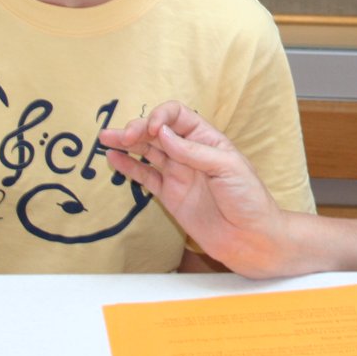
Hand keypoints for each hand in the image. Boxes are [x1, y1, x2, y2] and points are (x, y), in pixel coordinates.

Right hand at [100, 101, 289, 275]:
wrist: (250, 239)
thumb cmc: (248, 199)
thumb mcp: (227, 168)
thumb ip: (193, 151)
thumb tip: (161, 133)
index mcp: (208, 139)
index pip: (178, 116)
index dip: (161, 116)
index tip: (152, 129)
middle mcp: (190, 153)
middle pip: (158, 131)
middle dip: (138, 128)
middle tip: (122, 136)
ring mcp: (178, 173)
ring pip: (147, 151)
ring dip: (126, 143)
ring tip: (105, 138)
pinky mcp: (170, 195)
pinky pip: (145, 176)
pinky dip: (129, 167)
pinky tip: (114, 159)